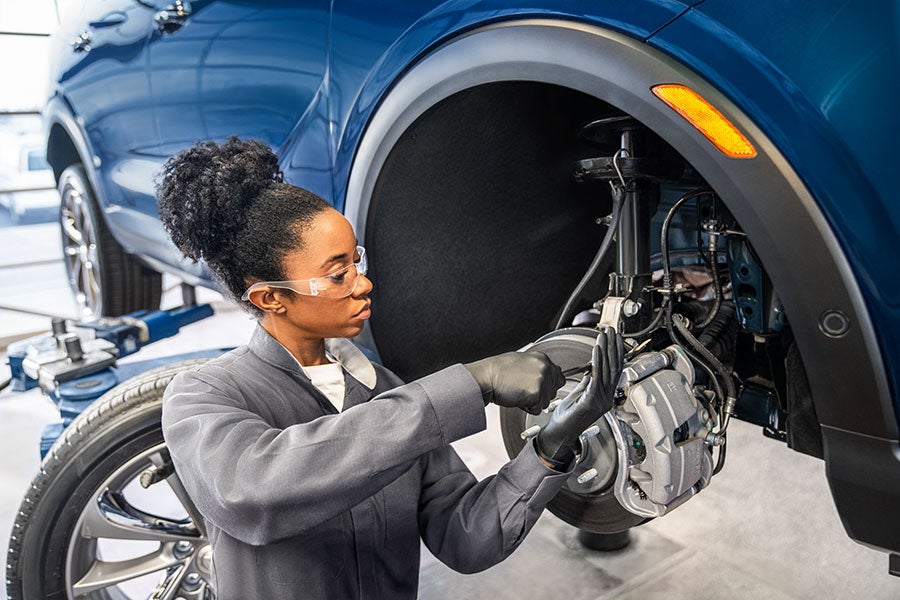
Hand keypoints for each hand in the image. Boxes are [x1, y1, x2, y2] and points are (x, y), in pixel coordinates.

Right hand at [463, 351, 564, 414]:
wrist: (486, 377)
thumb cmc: (498, 372)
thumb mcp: (521, 363)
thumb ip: (537, 369)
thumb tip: (547, 378)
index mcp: (542, 359)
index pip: (559, 378)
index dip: (547, 387)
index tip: (536, 388)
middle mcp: (545, 367)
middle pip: (553, 392)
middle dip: (540, 395)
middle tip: (522, 389)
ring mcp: (542, 379)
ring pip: (546, 403)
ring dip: (532, 402)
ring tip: (518, 392)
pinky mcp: (536, 392)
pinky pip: (537, 409)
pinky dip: (526, 408)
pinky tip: (516, 397)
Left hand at [535, 328, 623, 467]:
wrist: (558, 434)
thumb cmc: (565, 416)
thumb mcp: (578, 394)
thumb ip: (587, 382)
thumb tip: (591, 368)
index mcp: (604, 395)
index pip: (613, 370)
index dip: (615, 353)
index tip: (613, 338)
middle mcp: (606, 398)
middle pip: (614, 368)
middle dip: (613, 348)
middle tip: (611, 331)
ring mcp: (600, 401)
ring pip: (607, 371)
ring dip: (606, 351)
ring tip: (604, 336)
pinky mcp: (591, 402)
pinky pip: (596, 379)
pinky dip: (597, 363)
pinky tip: (596, 351)